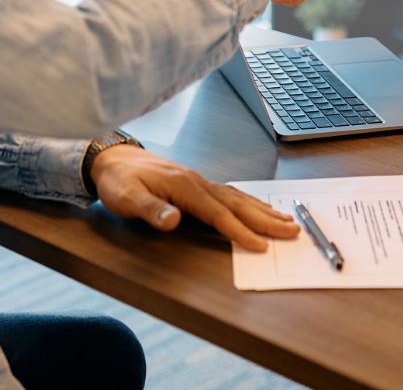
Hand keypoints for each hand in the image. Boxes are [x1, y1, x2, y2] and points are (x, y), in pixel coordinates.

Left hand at [88, 144, 298, 250]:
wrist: (110, 157)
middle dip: (265, 219)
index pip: (217, 213)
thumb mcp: (126, 198)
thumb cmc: (118, 180)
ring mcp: (197, 179)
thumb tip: (175, 220)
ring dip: (261, 209)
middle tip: (292, 230)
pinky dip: (246, 200)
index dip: (239, 230)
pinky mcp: (194, 181)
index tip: (261, 245)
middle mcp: (196, 181)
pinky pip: (228, 192)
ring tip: (285, 218)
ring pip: (236, 196)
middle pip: (236, 203)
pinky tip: (256, 205)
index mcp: (183, 186)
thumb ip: (150, 210)